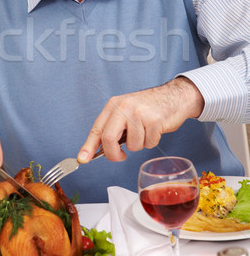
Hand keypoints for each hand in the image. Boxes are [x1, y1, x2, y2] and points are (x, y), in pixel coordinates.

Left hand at [77, 77, 203, 162]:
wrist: (174, 96)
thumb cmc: (148, 108)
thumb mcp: (126, 111)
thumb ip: (113, 128)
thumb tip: (98, 150)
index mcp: (113, 105)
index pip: (97, 128)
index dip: (88, 146)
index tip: (82, 159)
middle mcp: (123, 107)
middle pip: (109, 139)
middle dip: (114, 154)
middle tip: (121, 156)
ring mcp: (139, 113)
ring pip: (132, 145)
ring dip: (139, 145)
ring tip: (145, 131)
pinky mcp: (154, 120)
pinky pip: (148, 143)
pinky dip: (152, 141)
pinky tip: (155, 129)